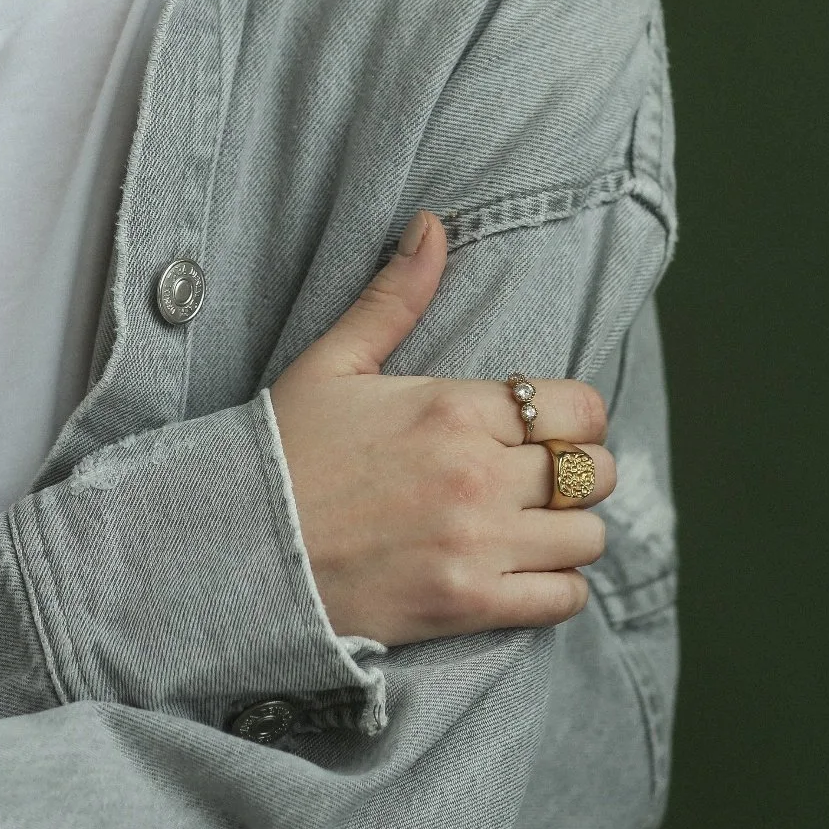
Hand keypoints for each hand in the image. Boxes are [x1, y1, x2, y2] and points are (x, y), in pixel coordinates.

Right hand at [269, 211, 614, 643]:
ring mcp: (476, 543)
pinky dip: (556, 588)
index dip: (576, 417)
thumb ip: (394, 296)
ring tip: (531, 526)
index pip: (580, 407)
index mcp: (453, 408)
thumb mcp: (333, 363)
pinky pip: (563, 598)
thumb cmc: (284, 451)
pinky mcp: (468, 605)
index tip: (547, 428)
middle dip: (576, 471)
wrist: (236, 550)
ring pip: (587, 537)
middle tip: (539, 478)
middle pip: (593, 471)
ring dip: (569, 531)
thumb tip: (432, 224)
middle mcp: (478, 473)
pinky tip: (523, 572)